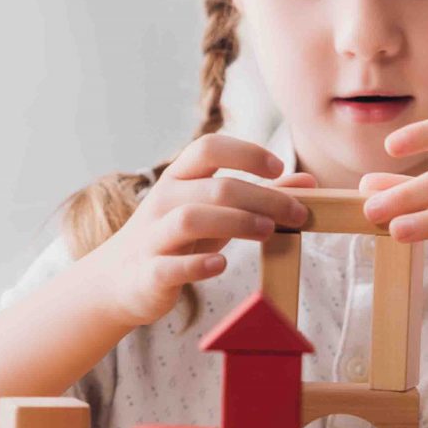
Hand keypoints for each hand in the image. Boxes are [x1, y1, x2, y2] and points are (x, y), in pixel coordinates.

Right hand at [90, 135, 306, 326]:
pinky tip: (221, 266)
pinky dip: (198, 265)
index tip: (279, 167)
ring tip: (268, 231)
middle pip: (215, 187)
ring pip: (191, 219)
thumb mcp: (216, 212)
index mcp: (179, 178)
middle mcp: (164, 200)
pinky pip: (171, 265)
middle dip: (262, 197)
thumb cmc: (178, 239)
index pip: (209, 147)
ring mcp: (153, 236)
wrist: (119, 279)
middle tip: (297, 213)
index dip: (246, 153)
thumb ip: (260, 195)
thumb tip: (308, 181)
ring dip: (236, 222)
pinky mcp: (148, 272)